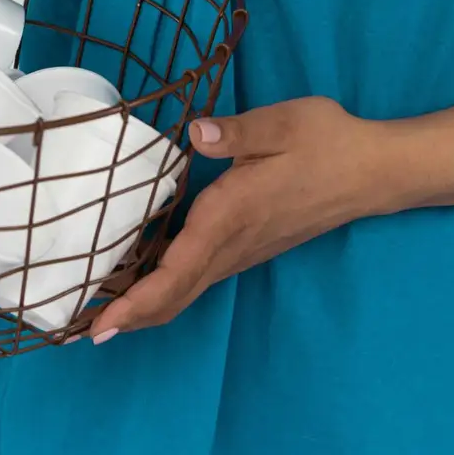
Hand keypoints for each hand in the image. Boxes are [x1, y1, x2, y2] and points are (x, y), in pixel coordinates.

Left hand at [86, 96, 395, 341]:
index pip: (177, 271)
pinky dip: (165, 289)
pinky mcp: (249, 247)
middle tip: (80, 331)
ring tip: (100, 310)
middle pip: (174, 296)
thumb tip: (197, 134)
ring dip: (144, 306)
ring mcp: (242, 251)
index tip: (100, 325)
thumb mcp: (285, 123)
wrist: (373, 172)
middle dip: (128, 317)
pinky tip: (144, 278)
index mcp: (232, 214)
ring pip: (186, 291)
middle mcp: (233, 243)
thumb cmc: (328, 142)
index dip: (136, 302)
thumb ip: (239, 132)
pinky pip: (198, 278)